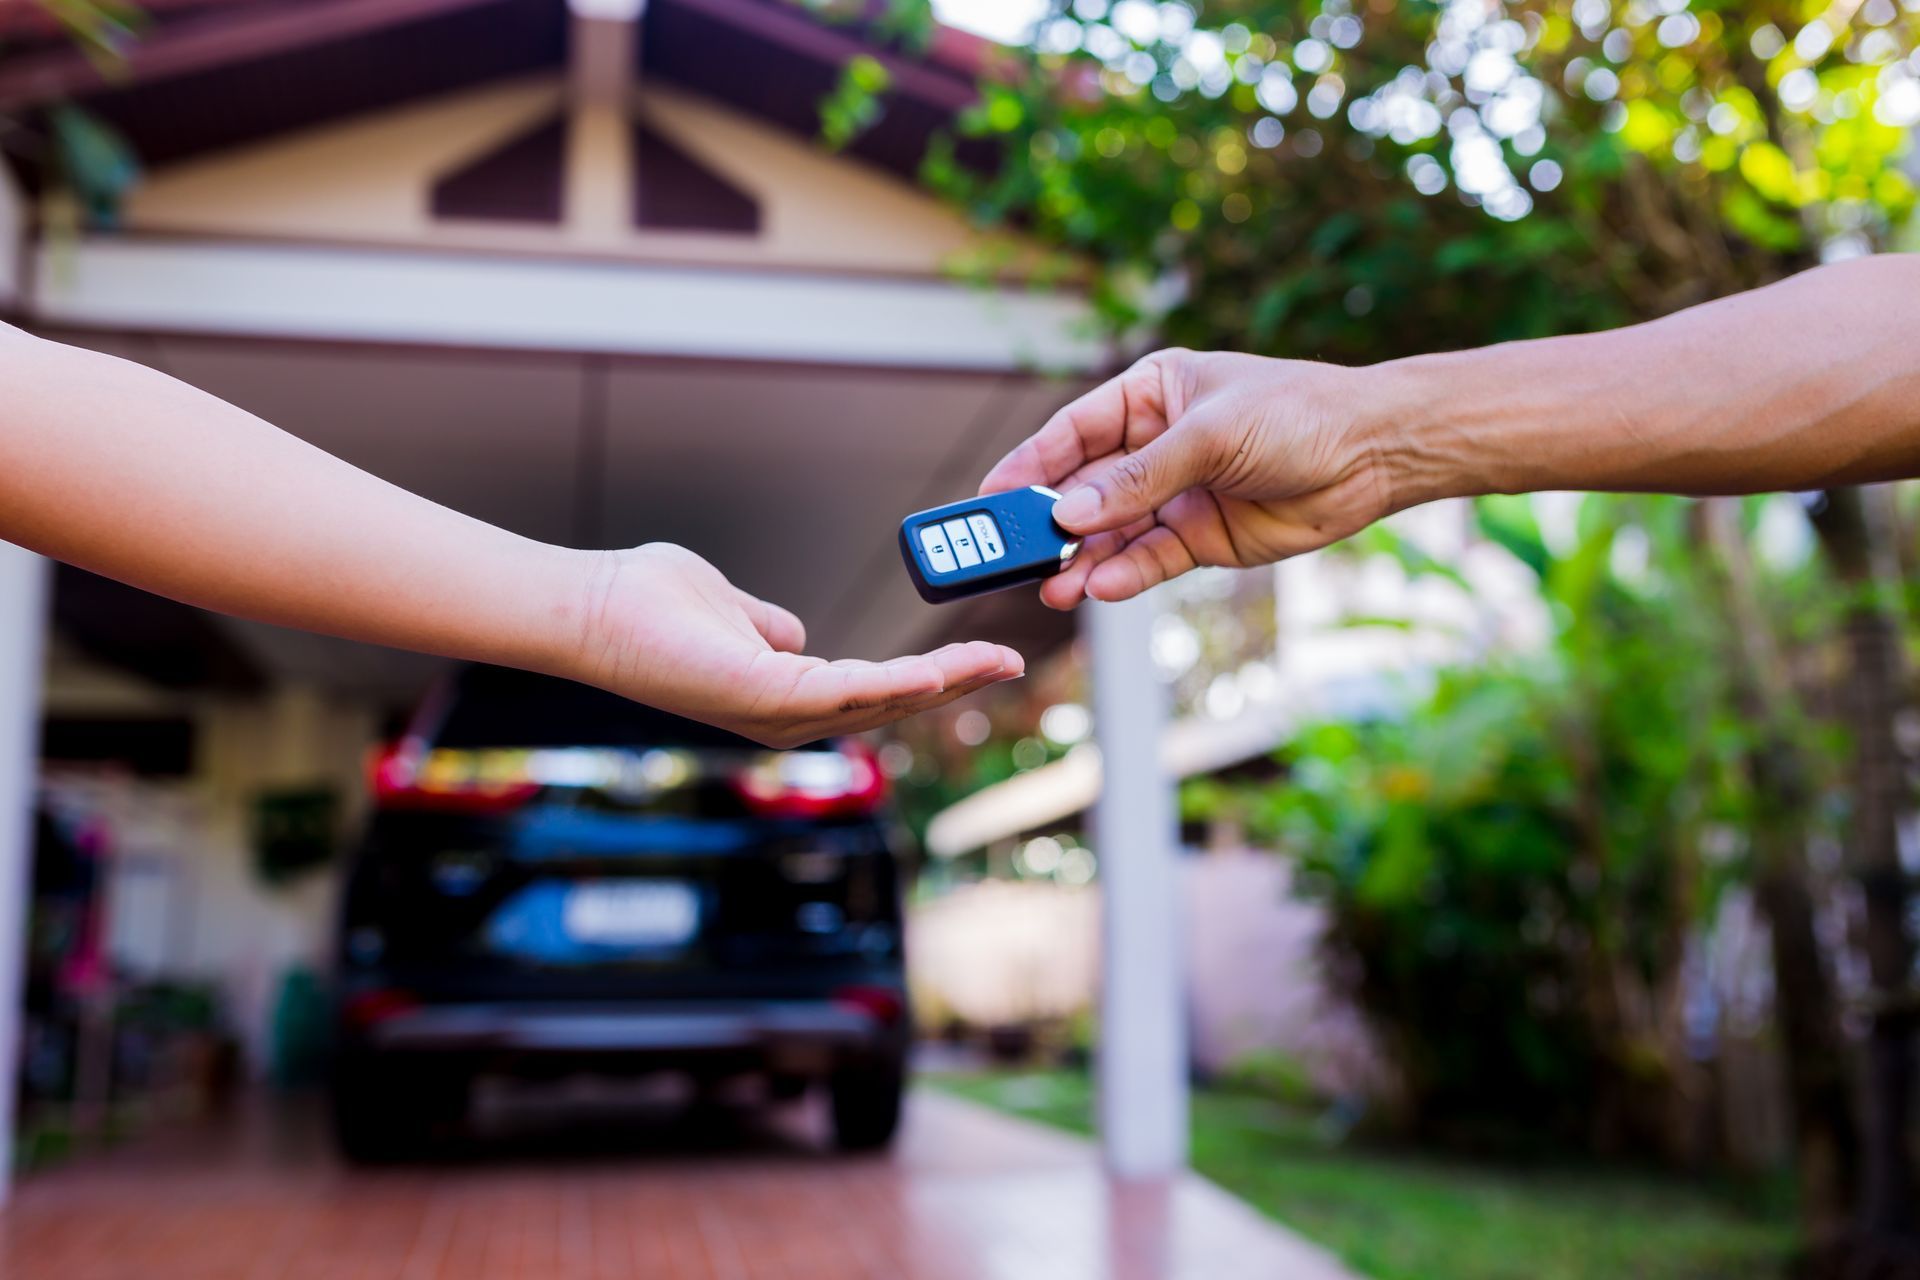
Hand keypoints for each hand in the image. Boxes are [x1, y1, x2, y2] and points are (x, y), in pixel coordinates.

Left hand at [572, 543, 1022, 746]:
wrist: (591, 607)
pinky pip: (844, 692)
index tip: (981, 657)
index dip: (931, 679)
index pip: (873, 693)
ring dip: (942, 684)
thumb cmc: (647, 604)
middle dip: (956, 686)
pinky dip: (894, 685)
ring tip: (995, 663)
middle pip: (890, 707)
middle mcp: (783, 717)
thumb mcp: (731, 610)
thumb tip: (791, 633)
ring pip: (878, 703)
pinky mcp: (761, 698)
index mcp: (782, 696)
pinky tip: (936, 673)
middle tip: (1012, 663)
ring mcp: (773, 714)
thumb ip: (767, 627)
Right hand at [980, 348, 1393, 607]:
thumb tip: (1069, 514)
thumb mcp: (1210, 435)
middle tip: (1007, 557)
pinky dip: (1123, 575)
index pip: (1073, 432)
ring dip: (1081, 558)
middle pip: (1084, 489)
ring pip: (1112, 532)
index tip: (989, 497)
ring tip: (1052, 586)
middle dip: (1048, 524)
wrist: (1374, 454)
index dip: (1029, 465)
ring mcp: (1178, 493)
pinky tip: (1098, 587)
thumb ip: (1138, 478)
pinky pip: (1150, 559)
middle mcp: (1156, 444)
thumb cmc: (1298, 414)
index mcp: (1151, 394)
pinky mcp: (1202, 537)